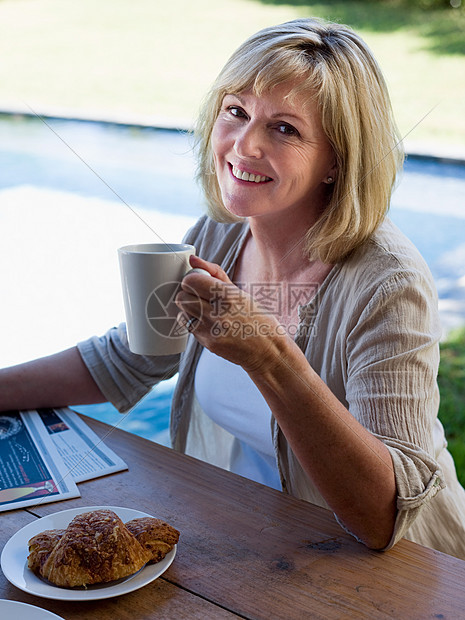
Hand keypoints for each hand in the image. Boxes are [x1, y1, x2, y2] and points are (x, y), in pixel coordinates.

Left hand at [176, 255, 285, 371]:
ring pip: (182, 312)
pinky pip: (188, 327)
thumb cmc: (257, 319)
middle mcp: (217, 314)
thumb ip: (214, 272)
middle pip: (182, 296)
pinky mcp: (207, 343)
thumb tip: (193, 259)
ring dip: (189, 309)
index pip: (190, 281)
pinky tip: (209, 322)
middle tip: (201, 296)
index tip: (200, 282)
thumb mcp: (240, 291)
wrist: (267, 350)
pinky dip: (194, 322)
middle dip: (189, 293)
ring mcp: (211, 331)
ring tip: (206, 310)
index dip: (193, 279)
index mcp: (228, 296)